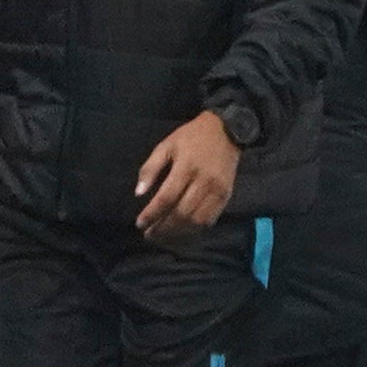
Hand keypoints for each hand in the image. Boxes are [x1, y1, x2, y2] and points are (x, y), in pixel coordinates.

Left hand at [136, 110, 241, 240]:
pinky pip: (211, 218)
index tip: (140, 224)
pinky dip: (195, 229)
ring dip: (178, 232)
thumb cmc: (192, 137)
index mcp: (186, 168)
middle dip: (163, 228)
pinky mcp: (226, 195)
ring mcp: (217, 190)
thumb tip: (139, 193)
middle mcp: (204, 182)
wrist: (228, 130)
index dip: (152, 214)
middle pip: (181, 213)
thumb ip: (150, 168)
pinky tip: (183, 230)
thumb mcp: (166, 146)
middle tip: (149, 234)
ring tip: (164, 236)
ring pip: (196, 220)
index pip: (166, 198)